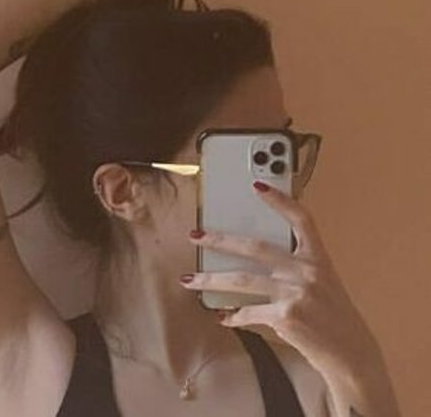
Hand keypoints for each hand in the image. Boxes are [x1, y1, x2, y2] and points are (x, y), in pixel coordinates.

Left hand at [180, 181, 382, 379]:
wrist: (351, 353)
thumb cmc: (335, 317)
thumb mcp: (324, 284)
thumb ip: (296, 269)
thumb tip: (254, 264)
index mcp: (318, 259)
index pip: (301, 219)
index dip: (280, 200)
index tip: (258, 186)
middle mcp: (307, 271)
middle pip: (256, 246)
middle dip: (221, 240)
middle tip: (196, 235)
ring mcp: (295, 293)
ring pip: (242, 279)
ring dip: (210, 280)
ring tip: (189, 280)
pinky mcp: (286, 317)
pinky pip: (248, 312)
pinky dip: (232, 315)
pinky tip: (223, 316)